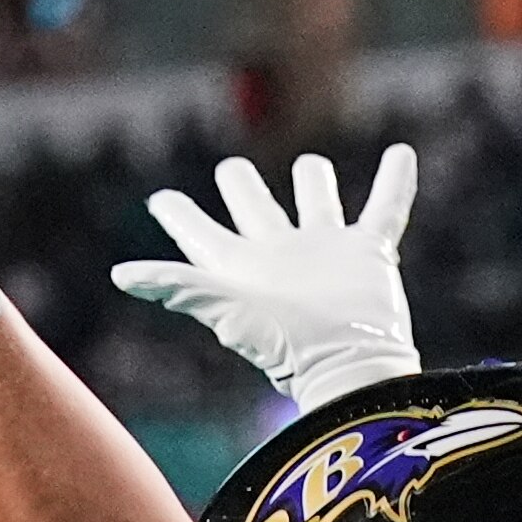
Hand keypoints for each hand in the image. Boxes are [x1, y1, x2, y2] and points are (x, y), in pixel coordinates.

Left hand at [111, 148, 425, 411]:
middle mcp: (280, 254)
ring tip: (311, 168)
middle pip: (256, 202)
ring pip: (318, 199)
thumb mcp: (222, 309)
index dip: (177, 214)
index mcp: (240, 266)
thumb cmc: (284, 345)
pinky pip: (386, 209)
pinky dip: (396, 182)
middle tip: (233, 173)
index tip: (161, 201)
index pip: (198, 231)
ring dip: (314, 180)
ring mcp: (328, 252)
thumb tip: (120, 275)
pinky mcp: (371, 254)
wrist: (351, 368)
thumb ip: (175, 285)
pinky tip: (401, 153)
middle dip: (242, 184)